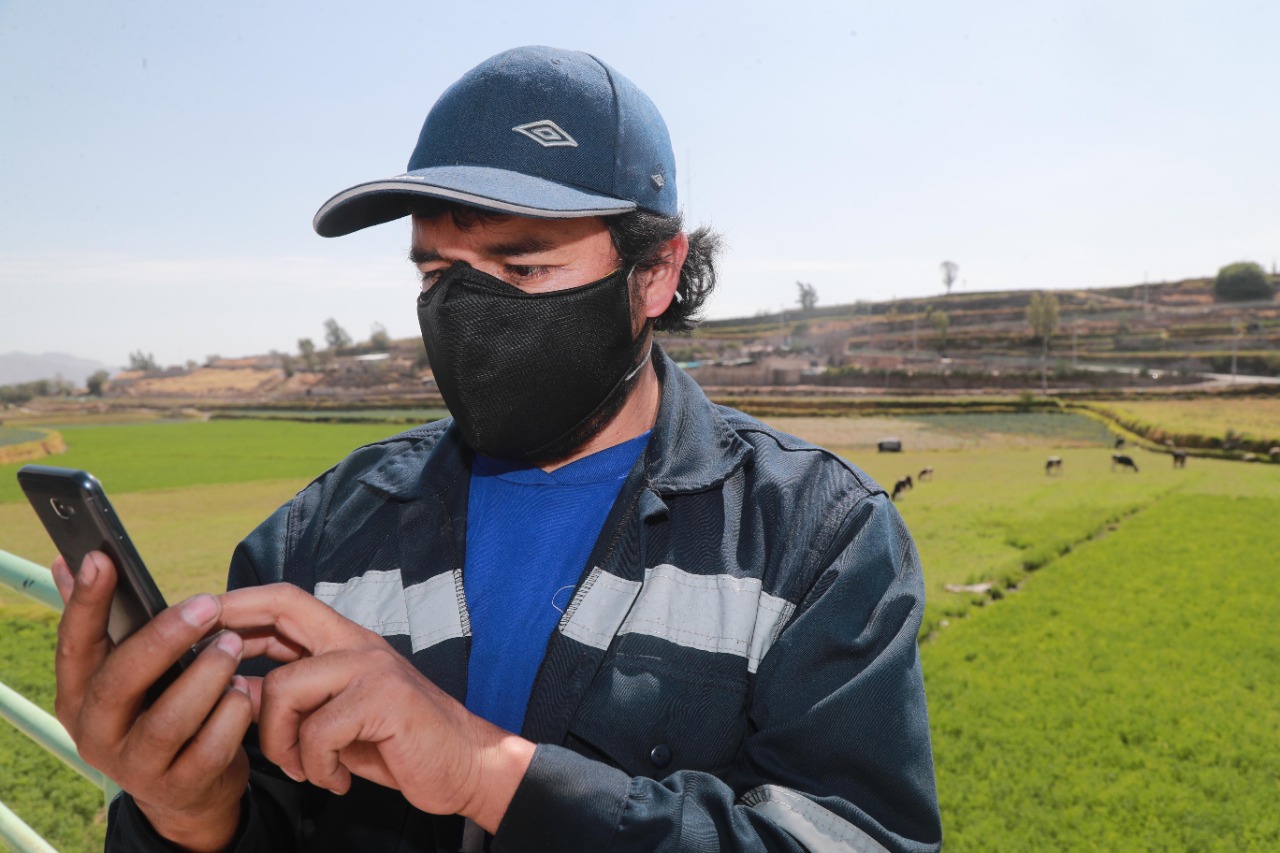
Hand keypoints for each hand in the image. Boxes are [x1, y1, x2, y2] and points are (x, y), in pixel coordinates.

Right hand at [52, 552, 251, 852]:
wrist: (186, 786)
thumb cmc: (156, 707)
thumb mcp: (125, 669)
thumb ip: (102, 620)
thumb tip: (68, 559)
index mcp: (78, 696)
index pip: (73, 645)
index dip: (85, 602)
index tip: (102, 557)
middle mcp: (95, 734)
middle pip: (119, 683)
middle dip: (164, 639)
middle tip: (208, 606)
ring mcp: (135, 767)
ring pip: (168, 721)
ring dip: (206, 677)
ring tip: (233, 646)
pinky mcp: (180, 787)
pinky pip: (209, 749)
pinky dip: (231, 716)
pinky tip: (245, 691)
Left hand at [218, 584, 534, 833]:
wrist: (465, 766)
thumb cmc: (399, 744)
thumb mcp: (336, 720)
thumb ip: (295, 700)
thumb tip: (235, 687)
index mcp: (346, 643)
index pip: (286, 603)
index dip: (239, 605)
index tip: (197, 621)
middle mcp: (358, 644)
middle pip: (284, 612)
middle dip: (233, 630)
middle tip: (206, 670)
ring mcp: (372, 667)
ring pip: (284, 689)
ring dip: (278, 743)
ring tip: (304, 769)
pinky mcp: (385, 699)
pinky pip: (318, 732)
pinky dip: (317, 767)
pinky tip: (337, 780)